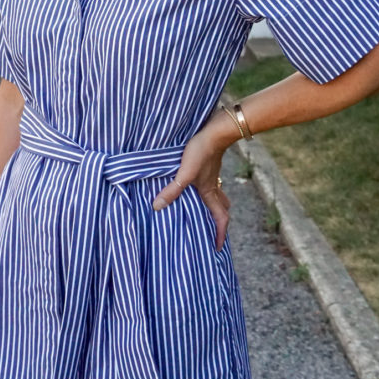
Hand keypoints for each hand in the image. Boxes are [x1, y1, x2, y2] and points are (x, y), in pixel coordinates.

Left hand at [152, 122, 231, 250]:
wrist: (214, 131)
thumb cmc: (201, 152)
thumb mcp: (185, 172)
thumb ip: (172, 190)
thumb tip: (157, 207)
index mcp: (209, 192)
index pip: (220, 218)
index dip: (219, 234)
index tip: (217, 247)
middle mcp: (213, 186)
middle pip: (221, 208)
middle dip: (218, 221)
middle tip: (212, 231)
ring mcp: (212, 174)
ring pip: (217, 195)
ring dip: (212, 205)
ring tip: (202, 211)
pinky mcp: (208, 164)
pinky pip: (210, 182)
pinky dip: (205, 189)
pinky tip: (194, 184)